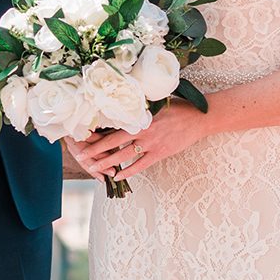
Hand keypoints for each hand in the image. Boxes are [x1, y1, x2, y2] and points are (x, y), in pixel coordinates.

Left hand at [70, 100, 209, 181]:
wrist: (199, 118)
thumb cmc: (178, 108)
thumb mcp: (156, 103)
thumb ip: (140, 108)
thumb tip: (124, 107)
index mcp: (139, 117)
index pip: (113, 126)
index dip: (98, 133)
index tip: (83, 137)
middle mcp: (142, 130)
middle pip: (113, 142)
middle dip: (96, 150)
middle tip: (81, 156)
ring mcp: (151, 143)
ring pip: (124, 156)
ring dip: (108, 163)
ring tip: (94, 169)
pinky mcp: (160, 153)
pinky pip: (141, 165)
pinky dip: (129, 171)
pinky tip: (118, 176)